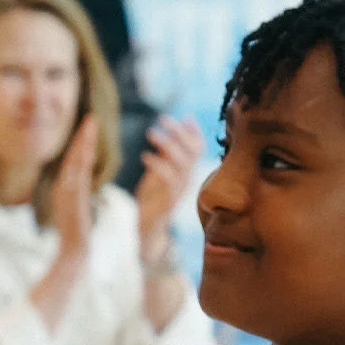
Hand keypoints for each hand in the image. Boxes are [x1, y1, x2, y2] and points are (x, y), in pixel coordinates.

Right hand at [50, 115, 99, 257]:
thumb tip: (80, 172)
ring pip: (75, 164)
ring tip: (89, 129)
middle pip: (74, 156)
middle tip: (91, 117)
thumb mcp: (76, 203)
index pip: (76, 158)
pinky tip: (84, 152)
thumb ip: (77, 187)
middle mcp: (64, 186)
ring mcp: (67, 193)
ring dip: (82, 145)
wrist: (73, 249)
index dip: (82, 140)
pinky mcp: (71, 202)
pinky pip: (76, 179)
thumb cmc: (75, 228)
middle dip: (83, 136)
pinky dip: (79, 164)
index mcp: (67, 185)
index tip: (90, 122)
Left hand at [136, 116, 204, 240]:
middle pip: (192, 152)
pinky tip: (145, 156)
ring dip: (167, 145)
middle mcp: (187, 180)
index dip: (195, 133)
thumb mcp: (159, 171)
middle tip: (162, 118)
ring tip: (150, 132)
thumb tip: (169, 131)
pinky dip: (158, 165)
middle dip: (179, 132)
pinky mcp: (169, 200)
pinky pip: (168, 180)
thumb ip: (166, 154)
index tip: (186, 117)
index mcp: (187, 172)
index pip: (199, 149)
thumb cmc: (153, 197)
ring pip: (181, 164)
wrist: (148, 227)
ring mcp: (179, 191)